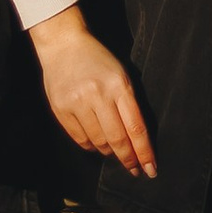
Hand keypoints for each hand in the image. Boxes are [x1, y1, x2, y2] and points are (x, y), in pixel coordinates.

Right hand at [30, 9, 155, 177]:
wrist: (63, 43)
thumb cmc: (98, 60)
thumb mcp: (121, 75)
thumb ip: (130, 105)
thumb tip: (138, 142)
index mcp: (118, 84)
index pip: (135, 127)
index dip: (144, 152)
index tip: (151, 169)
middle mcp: (97, 94)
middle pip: (117, 139)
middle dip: (129, 159)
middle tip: (135, 169)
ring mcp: (76, 102)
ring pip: (98, 142)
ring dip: (110, 152)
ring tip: (115, 152)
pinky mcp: (60, 109)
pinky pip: (80, 139)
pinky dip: (91, 146)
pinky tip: (97, 143)